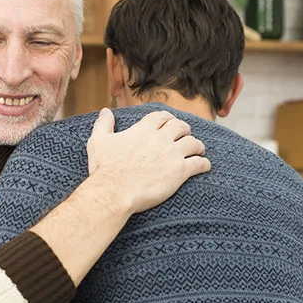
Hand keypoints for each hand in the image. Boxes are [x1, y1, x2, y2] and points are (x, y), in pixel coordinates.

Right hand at [86, 108, 209, 216]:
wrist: (114, 191)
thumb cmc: (104, 169)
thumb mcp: (98, 141)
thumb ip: (103, 124)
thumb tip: (105, 111)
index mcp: (143, 129)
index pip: (161, 117)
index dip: (167, 119)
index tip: (170, 123)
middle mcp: (160, 138)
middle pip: (180, 126)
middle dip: (184, 129)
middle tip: (185, 135)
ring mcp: (172, 154)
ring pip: (193, 143)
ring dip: (197, 145)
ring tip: (199, 150)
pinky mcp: (180, 171)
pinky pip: (199, 163)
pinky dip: (204, 164)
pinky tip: (204, 166)